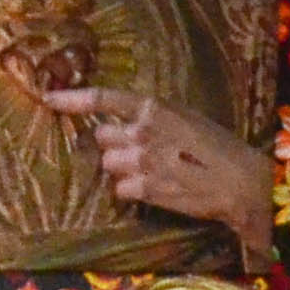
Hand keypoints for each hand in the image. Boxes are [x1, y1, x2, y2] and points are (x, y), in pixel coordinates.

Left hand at [43, 84, 278, 251]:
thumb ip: (152, 119)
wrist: (239, 181)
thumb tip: (123, 124)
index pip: (103, 99)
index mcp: (153, 108)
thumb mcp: (184, 119)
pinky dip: (131, 191)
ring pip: (108, 164)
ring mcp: (140, 162)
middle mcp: (141, 131)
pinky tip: (155, 188)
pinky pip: (119, 189)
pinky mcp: (143, 189)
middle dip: (114, 144)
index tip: (50, 98)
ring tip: (153, 171)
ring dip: (122, 169)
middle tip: (141, 152)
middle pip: (101, 138)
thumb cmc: (216, 147)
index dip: (73, 99)